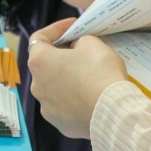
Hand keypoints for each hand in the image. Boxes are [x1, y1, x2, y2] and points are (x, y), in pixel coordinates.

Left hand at [26, 18, 126, 139]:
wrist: (113, 112)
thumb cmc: (100, 72)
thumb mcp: (92, 44)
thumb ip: (79, 41)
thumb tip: (76, 49)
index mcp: (39, 62)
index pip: (40, 38)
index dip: (57, 29)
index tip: (73, 26)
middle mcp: (36, 85)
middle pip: (47, 65)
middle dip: (63, 57)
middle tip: (84, 52)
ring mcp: (47, 108)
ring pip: (56, 88)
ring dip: (68, 80)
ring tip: (90, 78)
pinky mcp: (60, 124)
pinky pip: (66, 107)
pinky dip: (75, 101)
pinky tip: (91, 98)